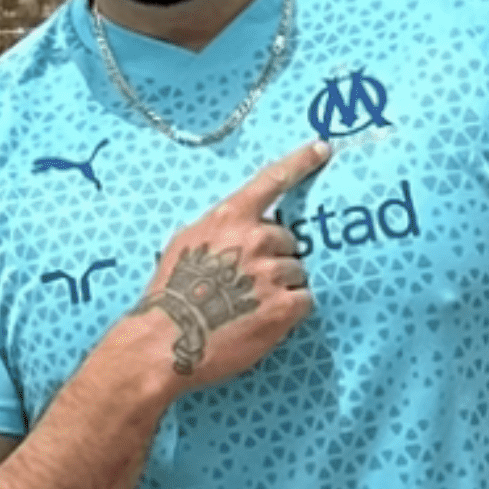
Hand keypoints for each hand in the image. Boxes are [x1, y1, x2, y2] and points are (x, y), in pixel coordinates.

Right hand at [128, 137, 329, 394]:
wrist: (165, 340)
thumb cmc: (171, 292)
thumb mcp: (188, 242)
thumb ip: (222, 229)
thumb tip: (246, 227)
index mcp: (230, 218)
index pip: (271, 180)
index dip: (300, 161)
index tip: (323, 147)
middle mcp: (255, 239)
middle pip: (289, 240)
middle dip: (276, 258)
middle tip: (250, 282)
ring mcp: (272, 273)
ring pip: (298, 272)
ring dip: (283, 286)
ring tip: (252, 305)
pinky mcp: (284, 307)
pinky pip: (305, 299)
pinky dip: (291, 310)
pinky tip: (265, 319)